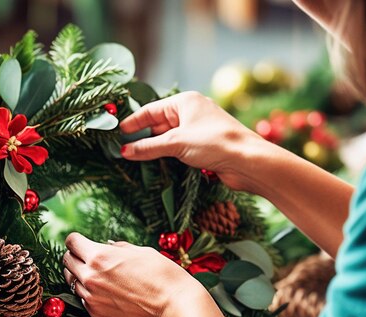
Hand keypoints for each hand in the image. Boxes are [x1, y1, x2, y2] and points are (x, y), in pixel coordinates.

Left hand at [62, 232, 207, 316]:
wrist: (175, 307)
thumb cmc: (162, 275)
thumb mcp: (141, 251)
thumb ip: (117, 247)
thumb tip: (107, 246)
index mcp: (99, 257)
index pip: (72, 242)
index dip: (76, 240)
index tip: (81, 242)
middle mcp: (90, 278)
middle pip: (67, 262)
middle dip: (75, 257)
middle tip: (87, 257)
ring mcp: (92, 299)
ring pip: (72, 283)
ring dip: (80, 277)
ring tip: (98, 276)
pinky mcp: (98, 316)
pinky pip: (84, 301)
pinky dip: (90, 295)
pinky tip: (105, 293)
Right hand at [120, 91, 275, 192]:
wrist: (248, 161)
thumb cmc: (214, 143)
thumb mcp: (176, 143)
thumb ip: (148, 147)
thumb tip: (125, 151)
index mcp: (185, 102)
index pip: (151, 110)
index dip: (133, 122)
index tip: (117, 134)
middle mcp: (191, 112)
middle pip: (159, 124)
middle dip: (143, 137)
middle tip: (123, 150)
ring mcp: (198, 130)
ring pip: (168, 138)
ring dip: (154, 149)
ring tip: (135, 160)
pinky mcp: (204, 146)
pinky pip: (179, 149)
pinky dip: (167, 156)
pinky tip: (155, 165)